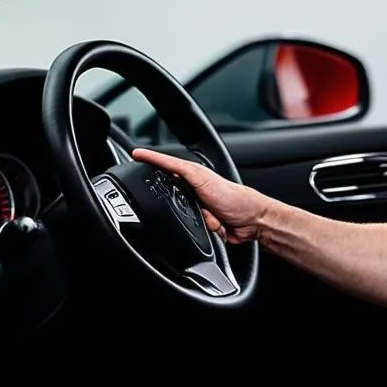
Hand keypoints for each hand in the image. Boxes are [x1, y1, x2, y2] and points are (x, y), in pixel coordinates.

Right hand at [132, 148, 273, 243]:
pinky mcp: (203, 227)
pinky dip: (206, 231)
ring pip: (182, 218)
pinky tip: (218, 226)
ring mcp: (198, 210)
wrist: (251, 220)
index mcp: (194, 177)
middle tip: (206, 209)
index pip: (167, 168)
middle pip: (173, 199)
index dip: (151, 162)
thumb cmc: (234, 197)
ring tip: (216, 217)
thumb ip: (181, 170)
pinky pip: (192, 232)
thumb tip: (163, 162)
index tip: (134, 154)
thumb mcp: (203, 179)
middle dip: (185, 208)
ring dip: (201, 221)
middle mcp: (194, 193)